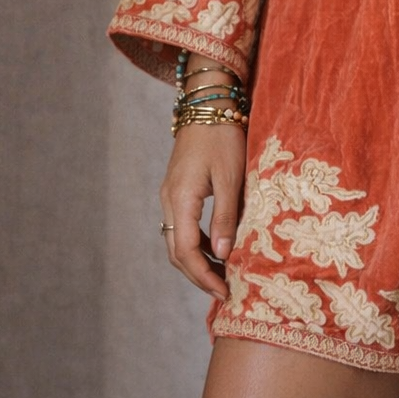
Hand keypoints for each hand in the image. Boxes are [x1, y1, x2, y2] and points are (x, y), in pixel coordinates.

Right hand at [159, 124, 246, 300]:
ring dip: (197, 261)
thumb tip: (224, 256)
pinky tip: (217, 249)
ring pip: (177, 241)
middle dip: (198, 275)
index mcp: (180, 199)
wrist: (208, 105)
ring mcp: (170, 195)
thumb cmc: (223, 137)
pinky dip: (197, 243)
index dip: (203, 276)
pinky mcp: (177, 190)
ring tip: (223, 275)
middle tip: (223, 291)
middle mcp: (168, 201)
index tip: (224, 292)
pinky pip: (182, 226)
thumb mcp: (230, 177)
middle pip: (176, 252)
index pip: (186, 252)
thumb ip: (225, 217)